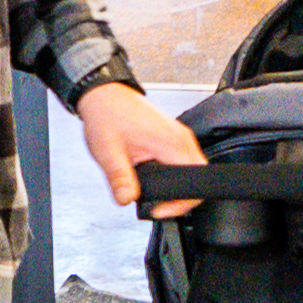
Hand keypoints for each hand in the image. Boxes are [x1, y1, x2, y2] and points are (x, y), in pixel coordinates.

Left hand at [79, 81, 210, 211]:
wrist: (104, 94)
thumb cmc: (106, 115)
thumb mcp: (108, 152)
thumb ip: (119, 178)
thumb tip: (126, 200)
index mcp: (171, 142)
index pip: (196, 181)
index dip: (181, 203)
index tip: (159, 208)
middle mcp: (181, 138)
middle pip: (198, 177)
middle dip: (179, 197)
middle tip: (156, 204)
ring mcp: (179, 137)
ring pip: (192, 169)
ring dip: (176, 185)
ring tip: (151, 191)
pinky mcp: (173, 137)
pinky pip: (183, 160)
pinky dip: (173, 173)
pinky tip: (154, 175)